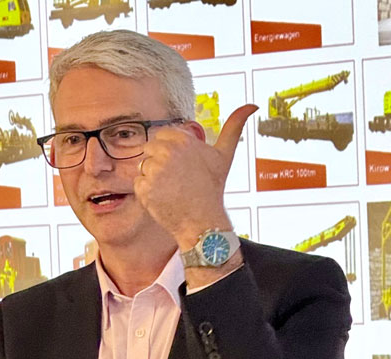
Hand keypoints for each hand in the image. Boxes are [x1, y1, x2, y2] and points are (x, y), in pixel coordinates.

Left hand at [133, 104, 256, 248]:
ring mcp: (155, 170)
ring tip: (171, 189)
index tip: (179, 165)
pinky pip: (138, 184)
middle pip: (150, 149)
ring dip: (153, 177)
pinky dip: (147, 192)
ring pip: (143, 166)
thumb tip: (252, 105)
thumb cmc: (212, 188)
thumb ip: (234, 126)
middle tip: (176, 180)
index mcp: (183, 140)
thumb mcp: (224, 155)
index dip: (169, 150)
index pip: (162, 135)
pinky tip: (163, 198)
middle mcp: (168, 152)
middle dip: (159, 162)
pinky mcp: (145, 188)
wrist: (203, 221)